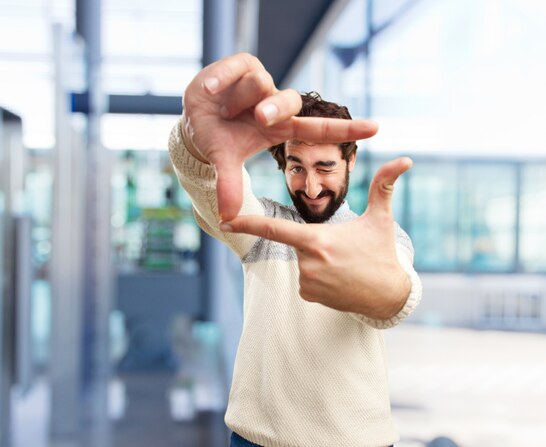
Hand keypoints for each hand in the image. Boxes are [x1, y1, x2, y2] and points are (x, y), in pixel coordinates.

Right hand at [181, 52, 378, 220]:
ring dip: (236, 100)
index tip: (376, 128)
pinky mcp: (243, 64)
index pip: (318, 129)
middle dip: (274, 109)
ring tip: (220, 108)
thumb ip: (230, 185)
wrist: (194, 119)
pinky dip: (220, 81)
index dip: (346, 129)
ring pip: (259, 83)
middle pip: (290, 100)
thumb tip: (227, 217)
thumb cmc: (219, 140)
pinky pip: (236, 68)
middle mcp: (276, 104)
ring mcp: (261, 82)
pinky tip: (209, 92)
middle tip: (259, 118)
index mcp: (280, 128)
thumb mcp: (225, 161)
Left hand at [220, 157, 412, 319]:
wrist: (389, 294)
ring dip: (316, 258)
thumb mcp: (381, 218)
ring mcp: (307, 282)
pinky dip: (316, 274)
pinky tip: (337, 278)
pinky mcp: (308, 295)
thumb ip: (384, 185)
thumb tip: (406, 159)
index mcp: (317, 240)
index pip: (274, 229)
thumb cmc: (382, 252)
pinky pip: (304, 278)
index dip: (247, 224)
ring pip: (301, 260)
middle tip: (342, 250)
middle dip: (313, 240)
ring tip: (343, 265)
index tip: (224, 221)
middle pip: (295, 242)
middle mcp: (307, 263)